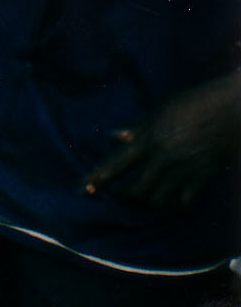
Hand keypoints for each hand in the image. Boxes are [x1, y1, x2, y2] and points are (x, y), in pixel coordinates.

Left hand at [84, 74, 240, 208]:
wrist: (237, 105)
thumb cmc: (197, 101)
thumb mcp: (163, 108)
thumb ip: (138, 128)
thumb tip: (115, 138)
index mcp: (150, 138)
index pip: (115, 164)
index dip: (96, 180)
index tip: (81, 190)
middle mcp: (165, 157)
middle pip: (134, 190)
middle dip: (122, 196)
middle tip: (118, 194)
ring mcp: (185, 169)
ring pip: (156, 200)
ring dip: (145, 202)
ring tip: (142, 197)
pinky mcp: (204, 176)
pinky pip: (182, 202)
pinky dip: (172, 205)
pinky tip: (169, 201)